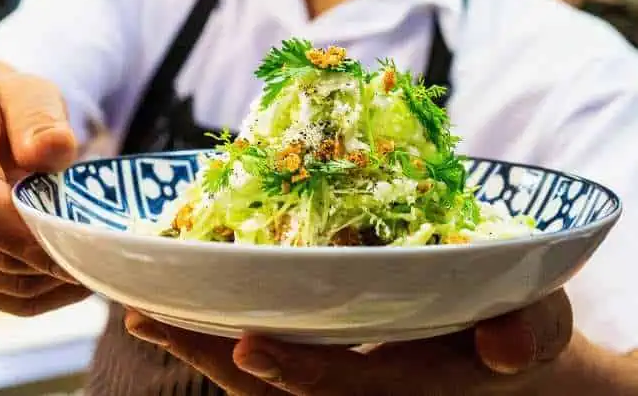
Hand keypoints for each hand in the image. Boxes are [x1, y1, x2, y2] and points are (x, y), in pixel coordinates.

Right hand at [0, 62, 88, 314]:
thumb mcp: (21, 90)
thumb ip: (38, 116)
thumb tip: (54, 149)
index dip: (30, 234)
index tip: (82, 242)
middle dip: (54, 256)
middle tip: (110, 251)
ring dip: (51, 279)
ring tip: (97, 257)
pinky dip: (38, 290)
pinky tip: (70, 272)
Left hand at [125, 289, 572, 394]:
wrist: (507, 339)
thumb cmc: (519, 322)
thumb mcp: (538, 326)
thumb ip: (528, 334)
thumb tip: (505, 347)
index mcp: (402, 382)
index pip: (337, 385)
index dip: (292, 371)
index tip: (243, 346)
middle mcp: (357, 380)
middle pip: (271, 383)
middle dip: (207, 356)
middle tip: (145, 319)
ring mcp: (336, 358)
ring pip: (256, 365)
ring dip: (198, 339)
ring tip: (139, 309)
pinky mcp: (327, 337)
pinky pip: (268, 333)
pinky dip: (222, 317)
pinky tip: (186, 293)